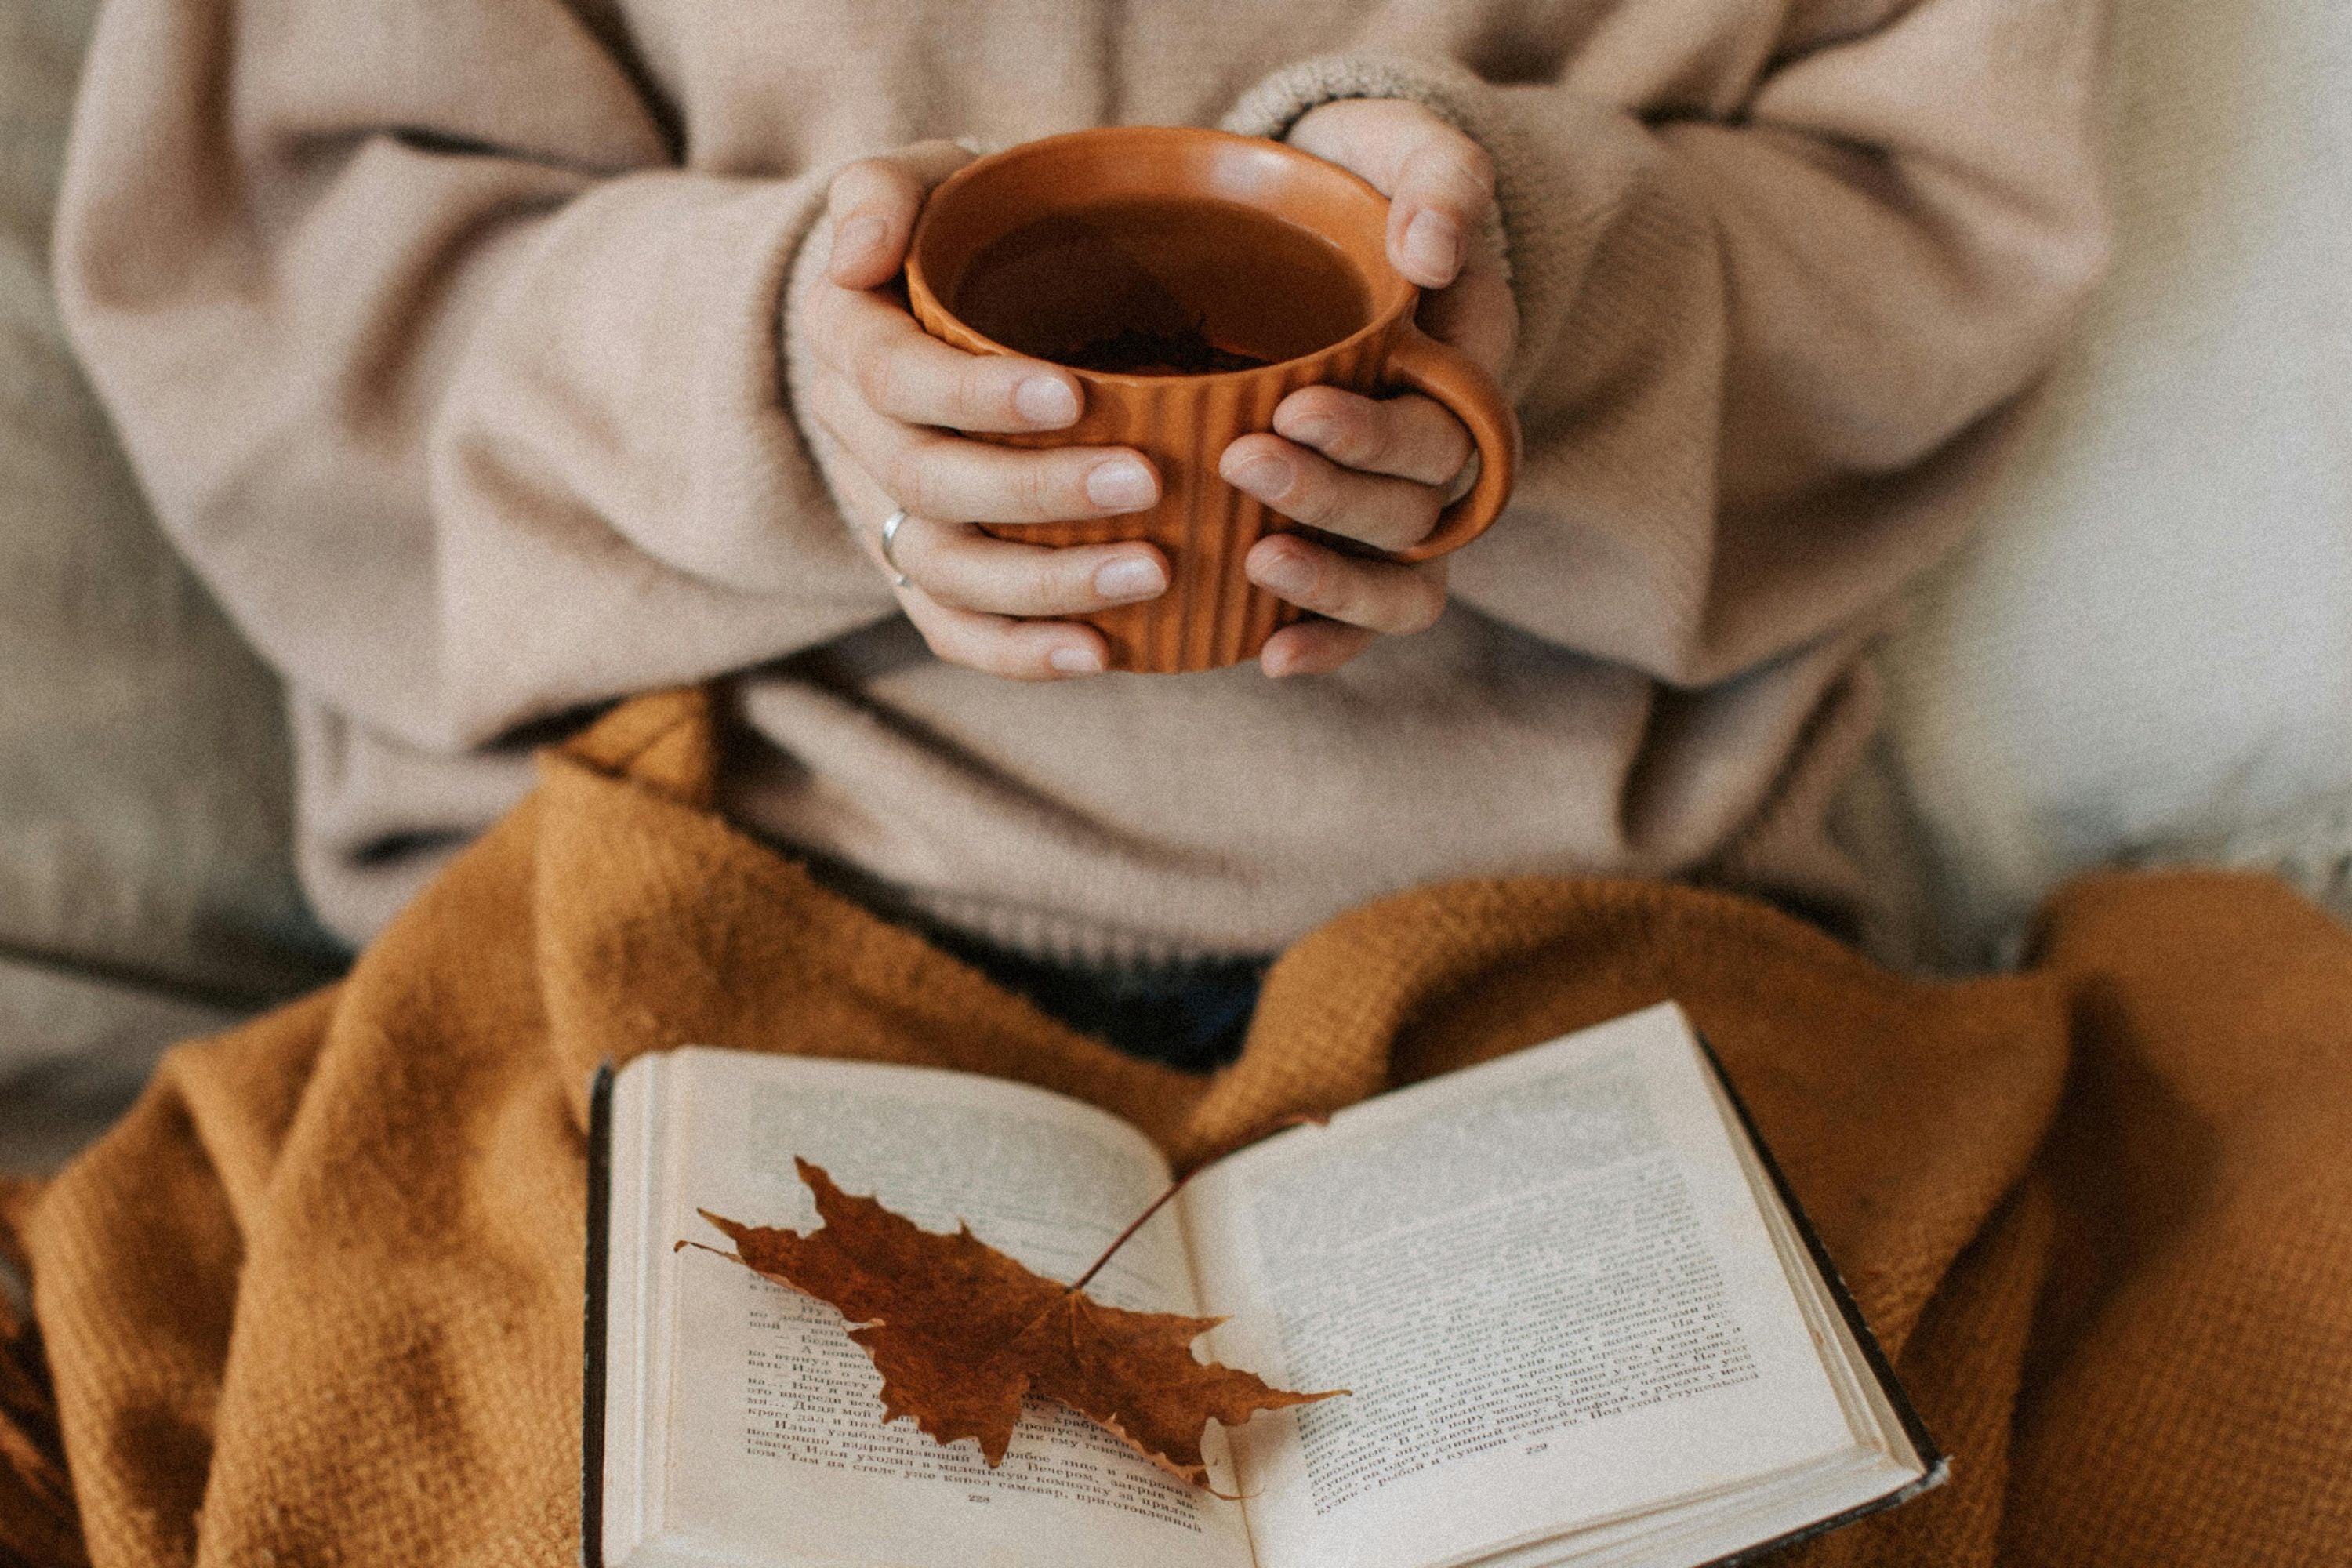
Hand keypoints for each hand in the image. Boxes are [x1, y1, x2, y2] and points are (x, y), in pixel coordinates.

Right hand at [800, 142, 1173, 678]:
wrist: (947, 304)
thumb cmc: (960, 234)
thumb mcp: (922, 182)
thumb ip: (885, 192)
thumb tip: (857, 252)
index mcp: (847, 338)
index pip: (895, 377)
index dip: (976, 395)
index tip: (1072, 394)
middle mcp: (856, 435)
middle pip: (928, 482)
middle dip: (1036, 491)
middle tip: (1145, 482)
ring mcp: (886, 513)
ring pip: (945, 570)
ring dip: (1044, 584)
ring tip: (1149, 572)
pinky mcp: (923, 572)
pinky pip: (955, 631)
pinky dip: (1021, 654)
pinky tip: (1100, 653)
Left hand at [1231, 100, 1517, 676]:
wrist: (1306, 226)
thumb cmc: (1354, 184)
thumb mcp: (1400, 149)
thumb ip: (1437, 178)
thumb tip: (1436, 249)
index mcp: (1466, 370)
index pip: (1443, 427)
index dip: (1374, 434)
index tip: (1294, 406)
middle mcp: (1440, 453)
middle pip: (1414, 508)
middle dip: (1330, 496)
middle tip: (1243, 460)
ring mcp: (1394, 505)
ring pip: (1401, 580)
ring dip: (1334, 585)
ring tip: (1255, 563)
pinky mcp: (1343, 539)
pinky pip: (1360, 620)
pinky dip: (1325, 644)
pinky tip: (1267, 656)